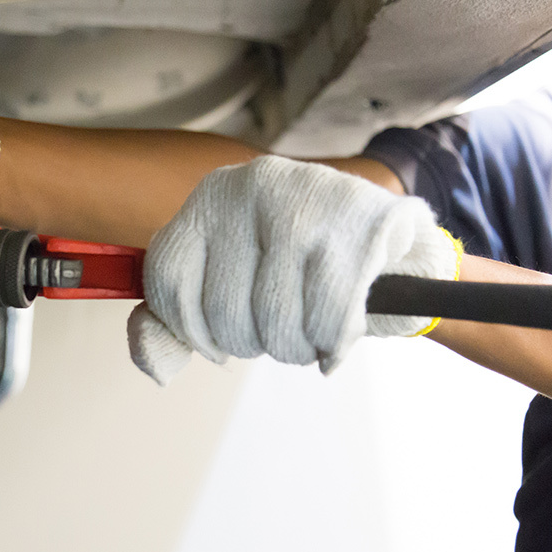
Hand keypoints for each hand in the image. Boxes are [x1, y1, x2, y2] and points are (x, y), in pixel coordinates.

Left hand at [127, 155, 461, 384]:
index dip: (190, 329)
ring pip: (275, 320)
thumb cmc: (300, 272)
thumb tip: (156, 366)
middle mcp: (251, 186)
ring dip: (296, 347)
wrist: (396, 244)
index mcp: (211, 196)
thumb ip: (175, 326)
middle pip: (222, 309)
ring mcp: (306, 198)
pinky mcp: (361, 222)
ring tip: (310, 328)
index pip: (167, 278)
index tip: (216, 342)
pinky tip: (337, 336)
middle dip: (253, 341)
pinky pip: (326, 319)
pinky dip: (332, 344)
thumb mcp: (228, 286)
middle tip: (279, 328)